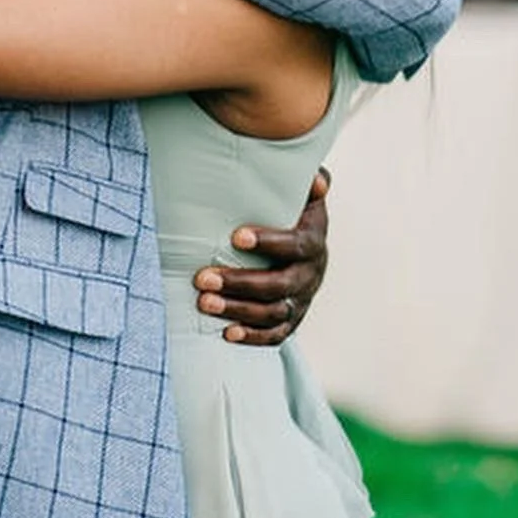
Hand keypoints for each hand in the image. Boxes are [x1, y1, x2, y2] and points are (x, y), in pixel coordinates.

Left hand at [192, 170, 330, 345]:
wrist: (305, 247)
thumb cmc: (293, 213)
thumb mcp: (303, 195)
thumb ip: (309, 183)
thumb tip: (315, 179)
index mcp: (313, 241)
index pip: (295, 245)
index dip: (268, 242)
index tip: (236, 236)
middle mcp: (311, 273)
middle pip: (279, 285)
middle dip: (240, 283)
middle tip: (202, 278)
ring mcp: (302, 300)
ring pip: (273, 313)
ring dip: (238, 310)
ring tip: (204, 302)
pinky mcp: (292, 319)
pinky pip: (276, 335)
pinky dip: (252, 337)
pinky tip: (226, 333)